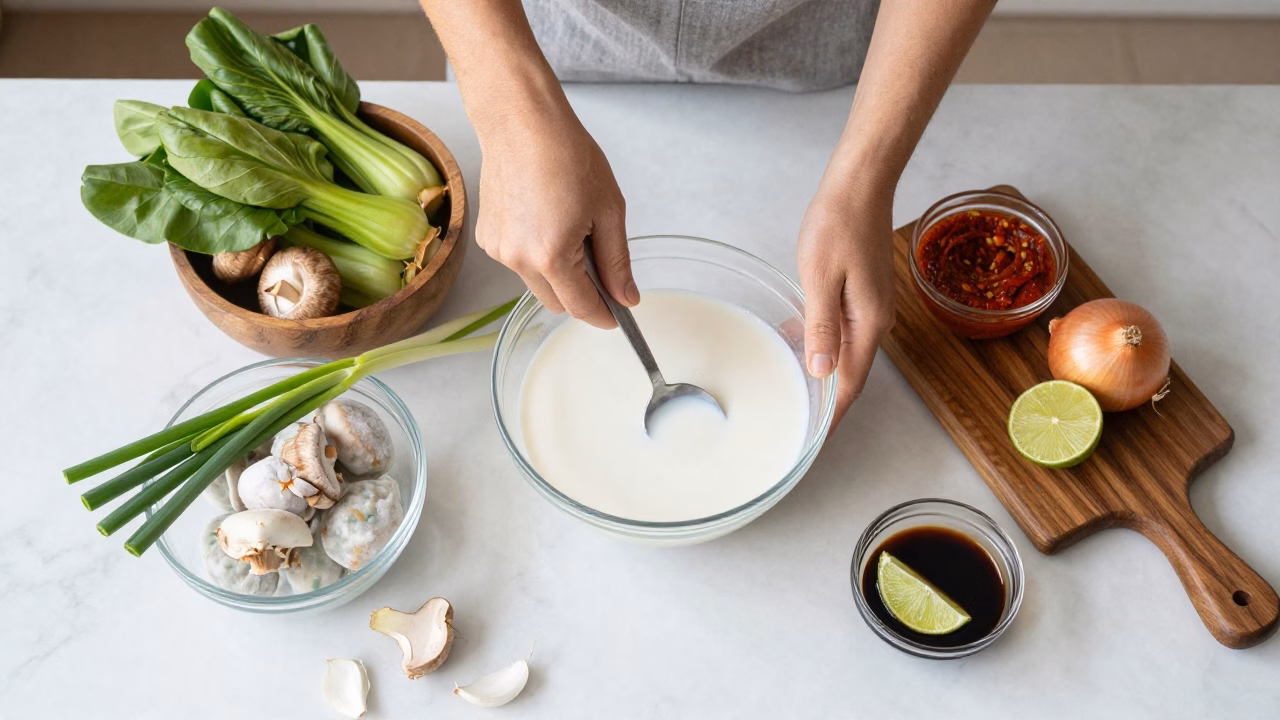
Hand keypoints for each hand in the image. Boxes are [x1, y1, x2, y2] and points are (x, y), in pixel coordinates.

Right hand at [473, 105, 636, 327]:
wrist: (521, 123)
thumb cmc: (567, 155)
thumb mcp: (608, 210)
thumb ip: (617, 261)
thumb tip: (626, 297)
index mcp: (551, 257)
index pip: (582, 306)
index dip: (604, 315)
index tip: (618, 315)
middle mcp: (518, 260)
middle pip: (557, 302)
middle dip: (582, 295)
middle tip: (602, 266)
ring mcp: (498, 251)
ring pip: (537, 283)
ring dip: (558, 274)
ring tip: (572, 227)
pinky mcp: (487, 238)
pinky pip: (519, 262)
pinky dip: (537, 255)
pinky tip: (547, 219)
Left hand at [796, 175, 896, 426]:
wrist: (862, 185)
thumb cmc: (838, 224)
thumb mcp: (820, 278)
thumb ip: (821, 328)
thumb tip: (823, 373)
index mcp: (868, 322)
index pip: (850, 384)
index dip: (833, 417)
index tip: (816, 441)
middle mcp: (877, 320)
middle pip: (851, 373)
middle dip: (827, 401)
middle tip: (800, 425)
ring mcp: (873, 305)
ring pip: (846, 350)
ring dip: (823, 371)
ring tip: (795, 392)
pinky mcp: (865, 290)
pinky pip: (844, 328)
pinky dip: (823, 342)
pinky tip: (799, 341)